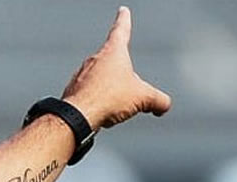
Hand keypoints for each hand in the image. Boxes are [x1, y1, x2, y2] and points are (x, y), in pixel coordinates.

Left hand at [62, 6, 171, 129]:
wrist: (77, 116)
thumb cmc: (108, 98)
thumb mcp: (143, 98)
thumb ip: (158, 100)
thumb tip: (163, 105)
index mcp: (113, 52)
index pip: (121, 30)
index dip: (124, 20)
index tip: (123, 11)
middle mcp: (95, 59)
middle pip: (114, 63)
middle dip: (123, 77)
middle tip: (127, 93)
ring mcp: (81, 74)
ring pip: (102, 81)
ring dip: (110, 93)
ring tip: (112, 109)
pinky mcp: (73, 90)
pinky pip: (90, 95)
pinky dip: (97, 103)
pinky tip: (99, 114)